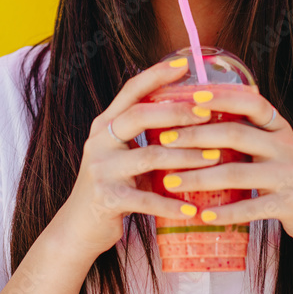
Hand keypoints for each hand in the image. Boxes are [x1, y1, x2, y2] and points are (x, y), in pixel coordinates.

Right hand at [52, 58, 221, 259]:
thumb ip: (142, 136)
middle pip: (140, 116)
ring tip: (216, 158)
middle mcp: (99, 142)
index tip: (185, 65)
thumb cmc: (110, 188)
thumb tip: (188, 117)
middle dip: (177, 112)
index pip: (130, 91)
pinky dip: (172, 204)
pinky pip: (146, 199)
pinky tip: (194, 208)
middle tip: (207, 112)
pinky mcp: (107, 199)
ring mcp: (101, 170)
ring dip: (186, 157)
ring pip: (150, 156)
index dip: (156, 75)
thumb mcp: (120, 155)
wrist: (76, 229)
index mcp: (104, 126)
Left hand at [154, 88, 292, 248]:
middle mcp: (285, 145)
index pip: (251, 102)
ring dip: (200, 177)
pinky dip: (225, 212)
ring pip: (237, 173)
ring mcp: (289, 174)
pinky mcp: (290, 204)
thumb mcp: (276, 148)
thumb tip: (203, 111)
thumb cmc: (289, 177)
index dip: (222, 97)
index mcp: (279, 127)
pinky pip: (251, 208)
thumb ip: (249, 131)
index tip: (192, 96)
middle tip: (164, 139)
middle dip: (196, 136)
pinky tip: (202, 216)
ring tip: (170, 182)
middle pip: (235, 134)